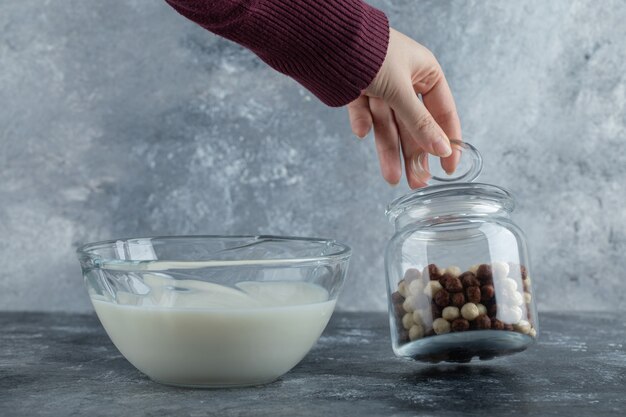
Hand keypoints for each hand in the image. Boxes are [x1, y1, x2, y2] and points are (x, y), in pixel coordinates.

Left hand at [347, 28, 461, 187]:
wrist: (330, 38)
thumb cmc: (373, 52)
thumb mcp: (401, 90)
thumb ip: (420, 123)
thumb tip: (441, 150)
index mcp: (426, 73)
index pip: (443, 112)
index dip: (446, 140)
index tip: (448, 168)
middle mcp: (405, 80)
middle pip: (413, 125)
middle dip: (413, 154)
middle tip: (415, 181)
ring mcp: (382, 86)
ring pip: (388, 124)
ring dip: (389, 150)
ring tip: (391, 177)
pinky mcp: (358, 90)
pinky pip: (364, 112)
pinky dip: (362, 122)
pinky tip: (361, 132)